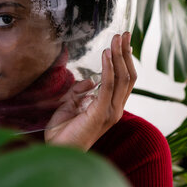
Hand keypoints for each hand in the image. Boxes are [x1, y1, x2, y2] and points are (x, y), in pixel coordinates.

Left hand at [44, 32, 135, 150]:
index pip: (124, 80)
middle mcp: (115, 109)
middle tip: (123, 34)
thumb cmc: (62, 132)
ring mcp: (110, 111)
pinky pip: (108, 86)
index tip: (122, 42)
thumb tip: (90, 80)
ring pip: (122, 78)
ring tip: (116, 39)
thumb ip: (80, 92)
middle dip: (125, 53)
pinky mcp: (101, 113)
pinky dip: (108, 68)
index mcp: (110, 107)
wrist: (58, 152)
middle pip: (128, 76)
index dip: (124, 60)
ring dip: (119, 56)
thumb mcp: (70, 106)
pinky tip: (106, 54)